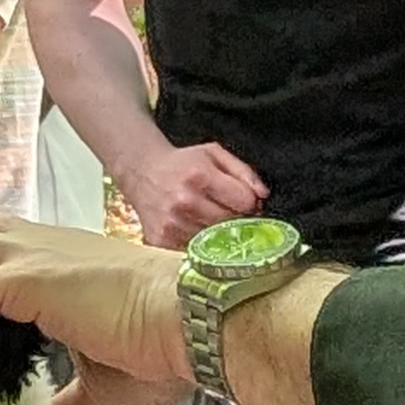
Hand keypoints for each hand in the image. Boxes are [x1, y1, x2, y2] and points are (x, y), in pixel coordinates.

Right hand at [120, 136, 266, 251]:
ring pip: (215, 240)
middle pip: (231, 223)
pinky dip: (200, 243)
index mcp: (200, 176)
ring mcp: (172, 224)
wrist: (142, 172)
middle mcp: (185, 202)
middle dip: (236, 218)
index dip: (249, 201)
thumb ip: (244, 171)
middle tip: (227, 209)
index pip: (245, 202)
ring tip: (207, 216)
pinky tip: (193, 227)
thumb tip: (263, 195)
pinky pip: (195, 250)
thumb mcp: (214, 154)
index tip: (242, 200)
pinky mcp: (161, 240)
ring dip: (217, 232)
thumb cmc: (182, 163)